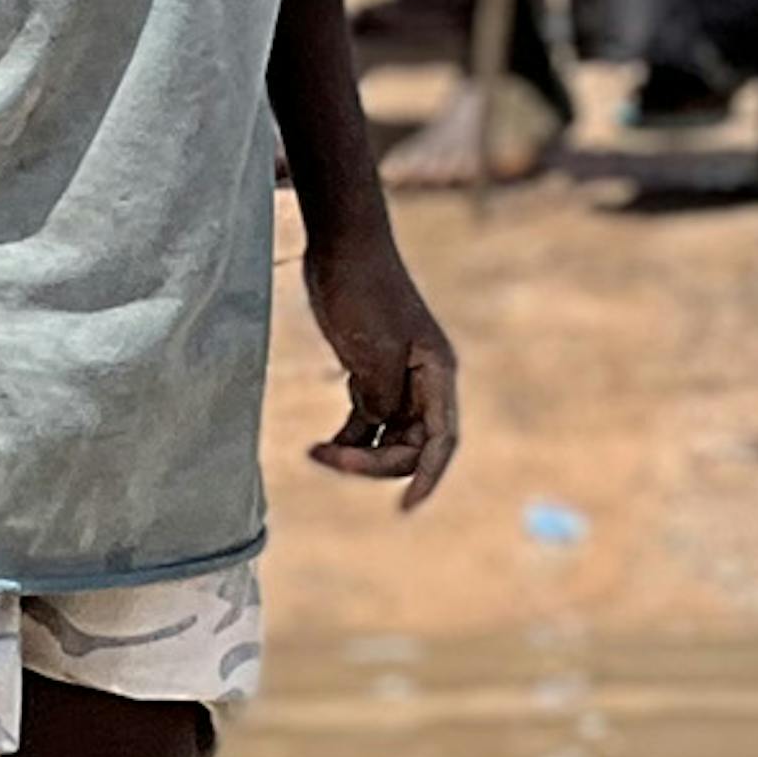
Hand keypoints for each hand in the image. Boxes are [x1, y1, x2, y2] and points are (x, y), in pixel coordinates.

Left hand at [300, 229, 461, 507]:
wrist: (342, 247)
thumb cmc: (362, 293)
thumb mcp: (372, 353)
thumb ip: (382, 401)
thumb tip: (378, 430)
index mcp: (437, 374)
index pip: (441, 440)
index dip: (427, 477)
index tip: (405, 508)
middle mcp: (424, 381)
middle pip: (410, 445)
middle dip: (373, 463)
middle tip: (326, 458)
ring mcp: (398, 378)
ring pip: (387, 438)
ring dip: (356, 454)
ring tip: (316, 453)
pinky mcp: (371, 373)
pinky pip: (366, 422)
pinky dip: (346, 438)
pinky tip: (318, 446)